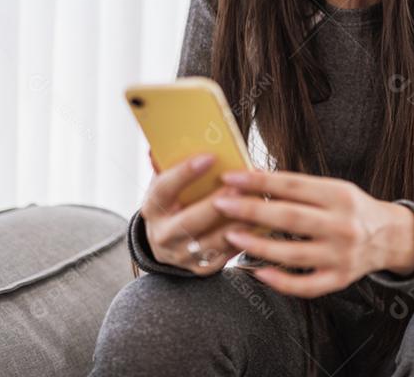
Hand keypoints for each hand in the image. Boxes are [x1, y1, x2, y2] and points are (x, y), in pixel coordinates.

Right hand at [139, 151, 257, 275]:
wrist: (166, 245)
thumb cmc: (173, 204)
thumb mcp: (166, 185)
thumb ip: (168, 166)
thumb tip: (159, 145)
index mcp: (153, 208)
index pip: (164, 188)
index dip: (186, 172)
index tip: (210, 157)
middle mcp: (163, 235)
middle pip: (190, 221)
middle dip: (216, 203)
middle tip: (239, 187)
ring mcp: (181, 255)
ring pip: (212, 242)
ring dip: (236, 224)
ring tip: (257, 207)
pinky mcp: (201, 268)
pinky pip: (225, 255)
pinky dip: (244, 240)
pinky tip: (260, 225)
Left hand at [212, 169, 410, 297]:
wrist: (390, 237)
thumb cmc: (352, 208)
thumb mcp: (333, 188)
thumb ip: (299, 187)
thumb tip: (253, 177)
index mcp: (339, 195)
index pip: (293, 185)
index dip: (259, 181)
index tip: (230, 177)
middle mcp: (342, 225)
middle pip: (290, 217)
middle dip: (251, 210)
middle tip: (220, 204)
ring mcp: (341, 255)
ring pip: (293, 253)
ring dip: (258, 245)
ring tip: (230, 236)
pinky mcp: (339, 280)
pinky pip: (306, 285)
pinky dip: (281, 281)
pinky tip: (258, 272)